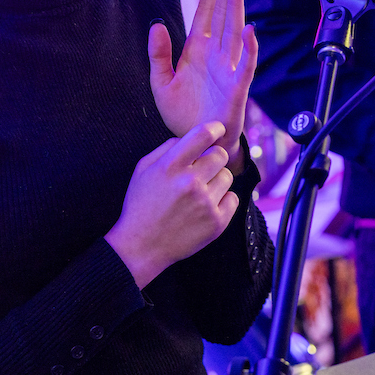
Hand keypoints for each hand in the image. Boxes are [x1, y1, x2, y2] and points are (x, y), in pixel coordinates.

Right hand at [105, 121, 239, 288]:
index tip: (217, 130)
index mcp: (171, 166)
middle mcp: (190, 182)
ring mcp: (205, 203)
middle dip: (213, 158)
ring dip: (216, 180)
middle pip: (221, 154)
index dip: (215, 128)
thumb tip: (193, 137)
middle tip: (202, 169)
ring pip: (227, 176)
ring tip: (200, 192)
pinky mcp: (217, 222)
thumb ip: (168, 147)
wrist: (141, 246)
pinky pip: (233, 198)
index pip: (203, 134)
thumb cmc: (141, 204)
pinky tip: (206, 206)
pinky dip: (223, 200)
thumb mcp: (143, 169)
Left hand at [149, 0, 257, 167]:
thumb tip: (156, 26)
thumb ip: (158, 55)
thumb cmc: (182, 116)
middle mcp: (215, 54)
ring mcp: (227, 68)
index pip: (206, 11)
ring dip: (237, 4)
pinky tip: (250, 29)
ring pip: (234, 29)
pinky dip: (249, 46)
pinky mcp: (236, 87)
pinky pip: (245, 63)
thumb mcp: (161, 84)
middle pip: (223, 12)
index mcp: (197, 50)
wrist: (196, 144)